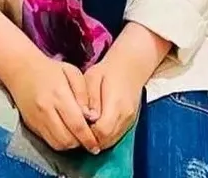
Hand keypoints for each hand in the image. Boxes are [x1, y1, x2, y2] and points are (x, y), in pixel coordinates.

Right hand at [0, 54, 101, 153]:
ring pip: (57, 144)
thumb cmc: (50, 70)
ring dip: (70, 144)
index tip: (97, 144)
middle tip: (89, 140)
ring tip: (78, 137)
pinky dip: (59, 142)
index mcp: (59, 95)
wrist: (21, 69)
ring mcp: (37, 119)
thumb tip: (91, 116)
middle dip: (81, 143)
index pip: (77, 125)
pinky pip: (48, 141)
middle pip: (67, 139)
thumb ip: (84, 94)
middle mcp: (46, 110)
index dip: (89, 138)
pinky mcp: (31, 125)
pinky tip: (66, 133)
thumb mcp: (73, 73)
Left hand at [85, 24, 171, 148]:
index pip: (102, 131)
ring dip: (97, 139)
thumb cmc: (108, 71)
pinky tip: (95, 126)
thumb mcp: (93, 78)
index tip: (76, 126)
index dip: (87, 133)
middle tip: (78, 128)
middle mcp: (125, 115)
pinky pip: (116, 137)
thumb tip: (88, 117)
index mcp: (116, 103)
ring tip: (86, 127)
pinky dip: (105, 137)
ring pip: (112, 142)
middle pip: (107, 140)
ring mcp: (129, 120)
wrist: (131, 66)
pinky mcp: (130, 122)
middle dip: (90, 139)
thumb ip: (90, 98)